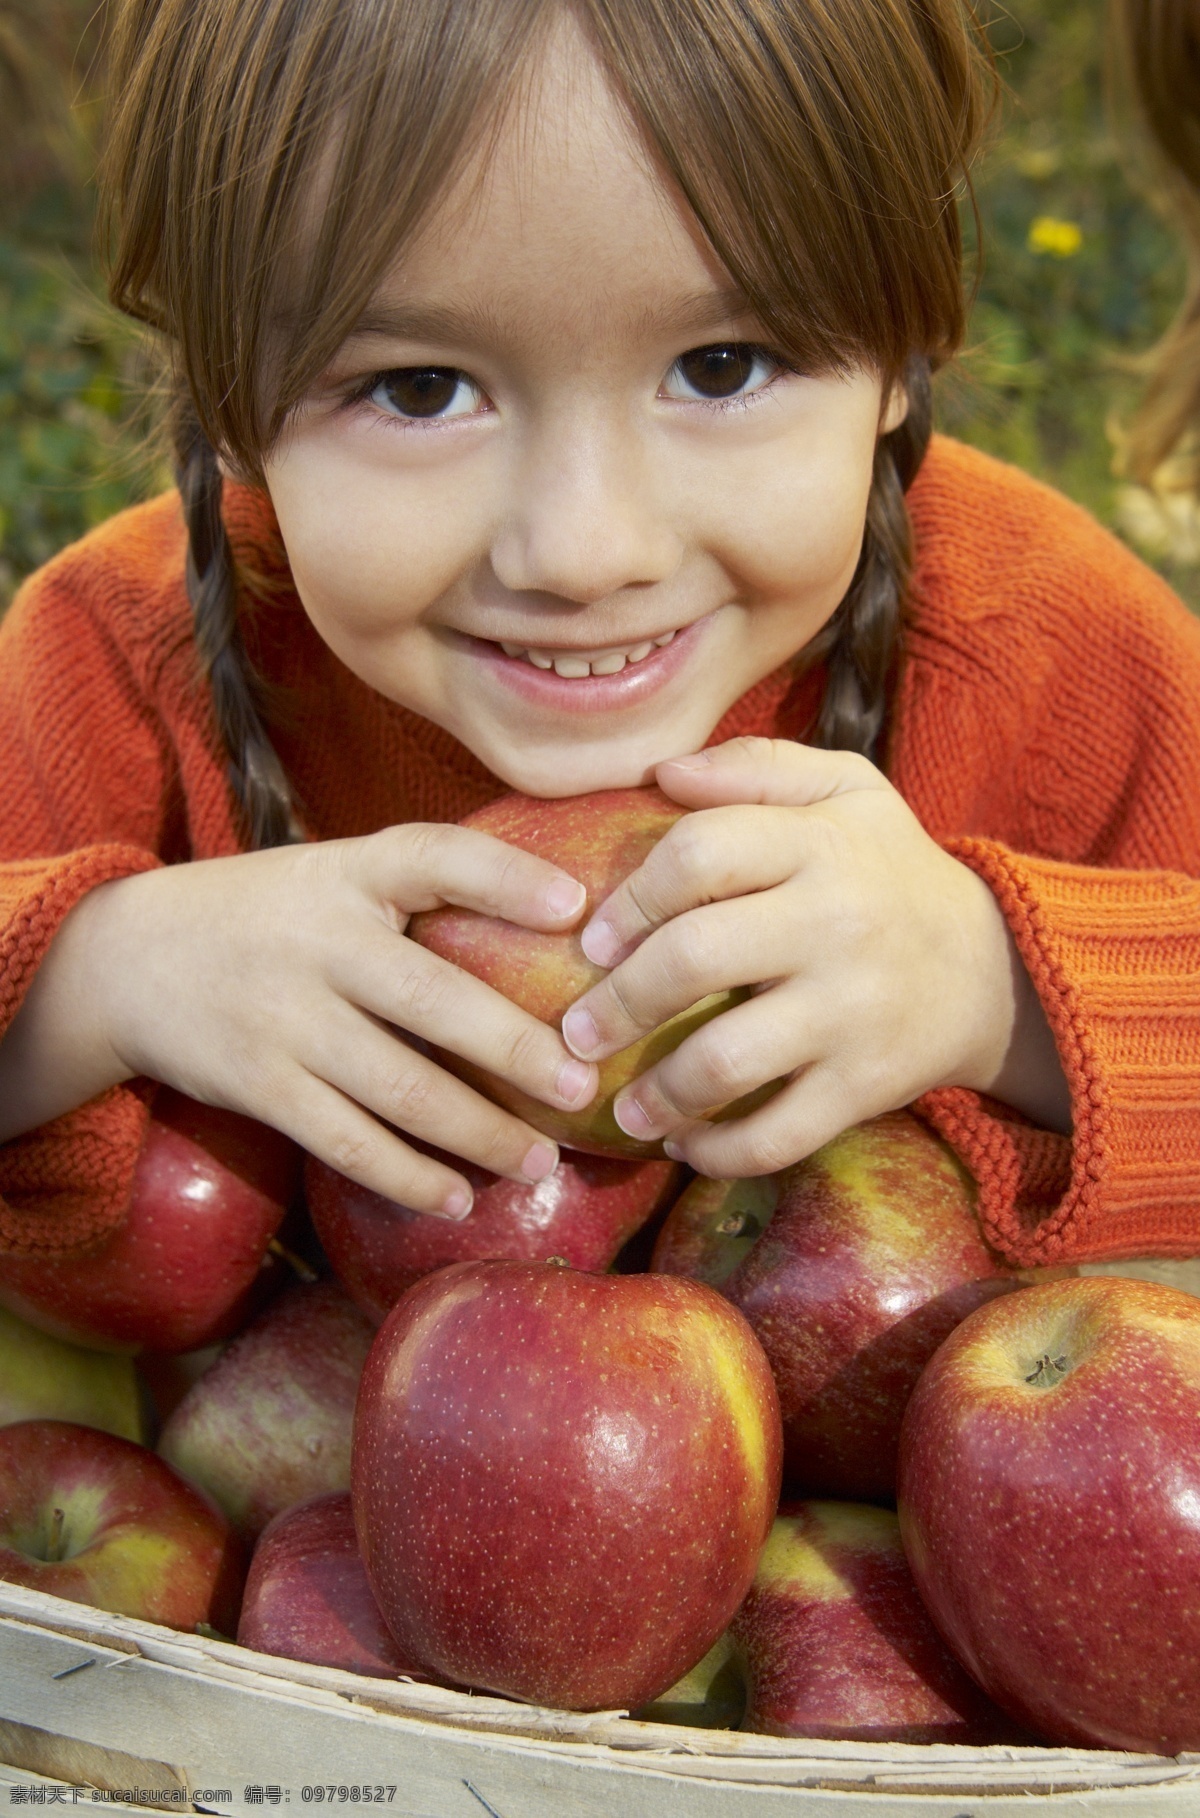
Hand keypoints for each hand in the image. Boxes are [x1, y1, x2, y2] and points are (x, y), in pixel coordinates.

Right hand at [0, 825, 598, 1217]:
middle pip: (432, 999)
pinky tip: (457, 1196)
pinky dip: (407, 1175)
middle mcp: (319, 942)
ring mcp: (285, 1018)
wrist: (125, 958)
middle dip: (515, 1050)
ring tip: (539, 1161)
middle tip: (582, 1087)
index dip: (506, 878)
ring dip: (478, 1133)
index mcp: (349, 874)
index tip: (576, 906)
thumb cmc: (270, 916)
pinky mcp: (259, 1085)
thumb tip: (565, 918)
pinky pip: (346, 1142)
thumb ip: (419, 892)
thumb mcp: (334, 876)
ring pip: (399, 1088)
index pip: (434, 857)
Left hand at [560, 737, 1069, 1176]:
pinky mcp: (866, 1086)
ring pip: (726, 1059)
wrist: (994, 970)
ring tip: (622, 1107)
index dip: (631, 897)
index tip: (592, 940)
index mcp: (818, 845)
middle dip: (618, 1001)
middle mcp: (835, 925)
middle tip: (576, 1032)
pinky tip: (685, 1147)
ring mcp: (851, 1012)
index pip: (699, 855)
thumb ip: (756, 767)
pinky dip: (720, 1153)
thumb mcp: (845, 791)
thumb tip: (662, 770)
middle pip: (695, 958)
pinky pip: (778, 1134)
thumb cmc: (888, 871)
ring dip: (655, 1093)